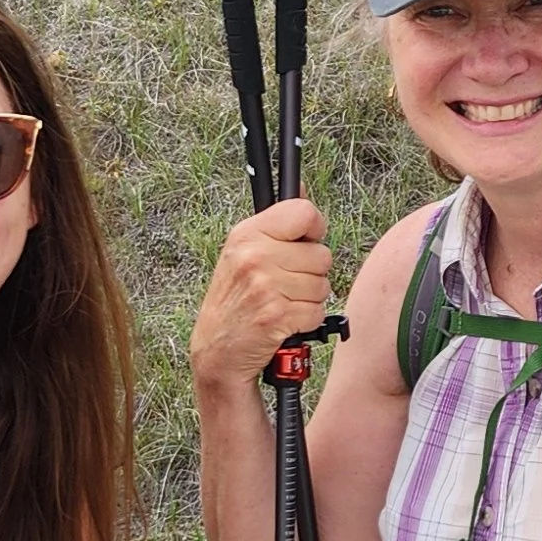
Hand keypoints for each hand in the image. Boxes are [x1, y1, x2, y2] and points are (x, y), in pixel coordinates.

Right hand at [189, 197, 335, 394]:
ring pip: (323, 284)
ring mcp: (265, 286)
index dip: (314, 228)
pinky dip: (307, 320)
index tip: (305, 241)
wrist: (218, 352)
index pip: (304, 212)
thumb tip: (302, 187)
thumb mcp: (243, 252)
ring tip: (283, 302)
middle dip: (311, 273)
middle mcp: (255, 256)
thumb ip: (276, 222)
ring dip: (309, 298)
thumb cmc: (234, 301)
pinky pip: (317, 311)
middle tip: (286, 283)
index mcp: (247, 234)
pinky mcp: (277, 315)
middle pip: (321, 254)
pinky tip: (284, 320)